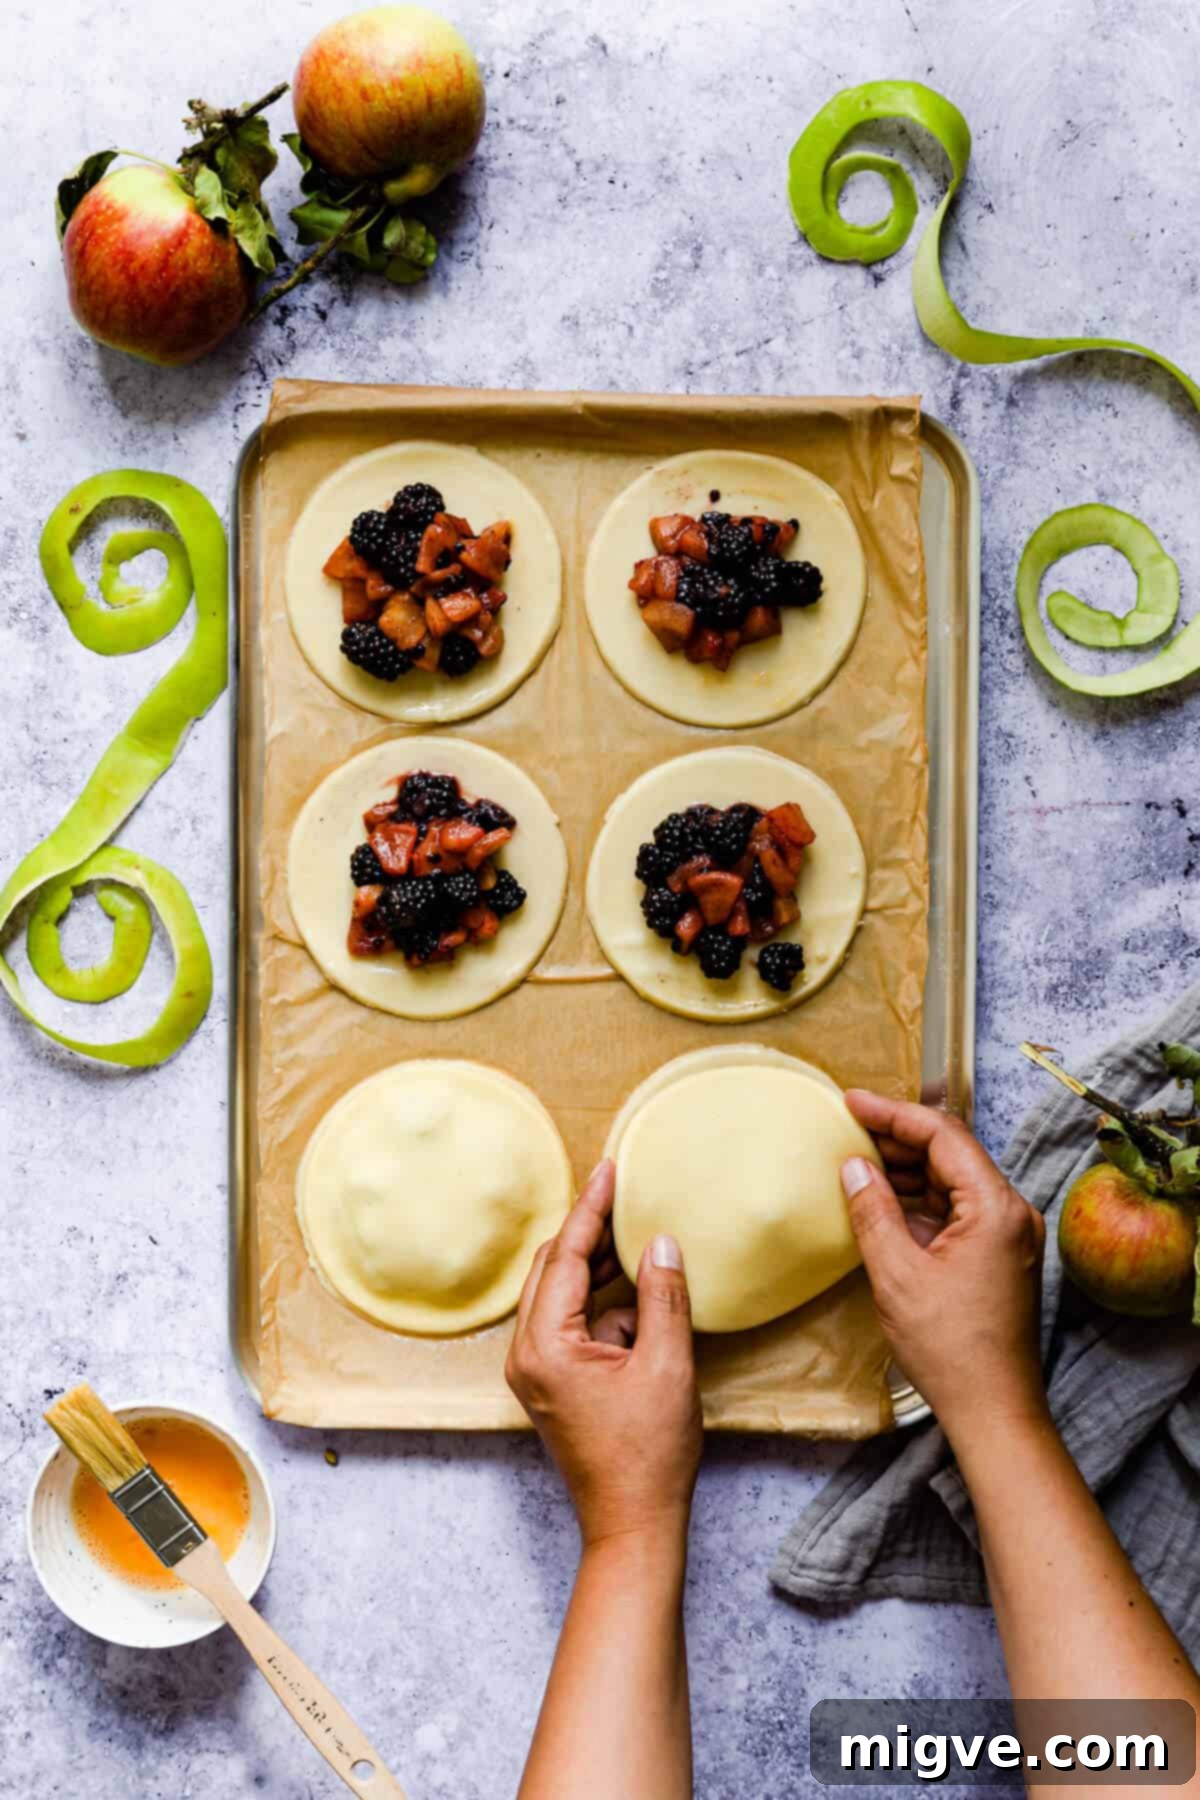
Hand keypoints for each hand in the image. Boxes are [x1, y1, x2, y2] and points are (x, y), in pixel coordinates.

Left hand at [506, 1160, 702, 1548]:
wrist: (632, 1524)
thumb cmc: (649, 1454)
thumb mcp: (667, 1365)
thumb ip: (663, 1297)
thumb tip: (661, 1242)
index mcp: (545, 1345)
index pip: (567, 1257)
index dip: (591, 1209)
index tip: (609, 1170)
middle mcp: (527, 1352)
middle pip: (554, 1269)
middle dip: (590, 1231)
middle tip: (621, 1191)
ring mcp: (537, 1369)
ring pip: (564, 1295)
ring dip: (600, 1267)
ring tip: (637, 1232)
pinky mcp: (554, 1382)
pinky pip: (574, 1322)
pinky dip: (605, 1303)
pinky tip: (641, 1290)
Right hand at [841, 1091, 1047, 1445]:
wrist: (994, 1410)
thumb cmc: (950, 1349)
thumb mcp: (897, 1275)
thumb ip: (873, 1211)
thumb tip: (854, 1166)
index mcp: (996, 1208)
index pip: (942, 1135)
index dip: (892, 1113)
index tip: (851, 1102)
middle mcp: (1012, 1213)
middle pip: (952, 1153)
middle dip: (898, 1139)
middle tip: (848, 1129)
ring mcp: (1010, 1236)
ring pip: (955, 1181)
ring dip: (909, 1170)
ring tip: (859, 1162)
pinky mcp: (1001, 1257)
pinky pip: (960, 1211)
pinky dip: (922, 1201)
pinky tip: (886, 1202)